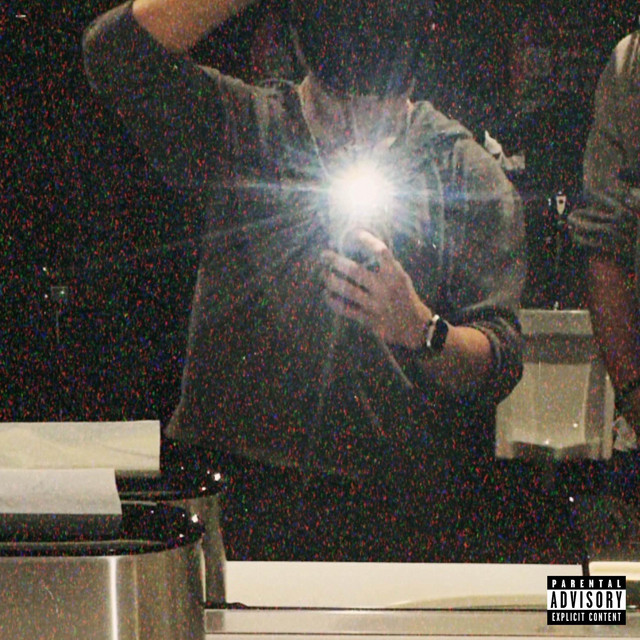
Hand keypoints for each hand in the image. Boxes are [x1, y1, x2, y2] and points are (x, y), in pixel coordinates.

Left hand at [320, 229, 429, 348]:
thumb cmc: (404, 297)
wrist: (415, 327)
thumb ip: (385, 265)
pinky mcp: (369, 320)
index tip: (354, 233)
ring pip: (347, 290)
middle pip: (355, 271)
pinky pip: (346, 309)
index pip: (381, 252)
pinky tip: (327, 295)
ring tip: (324, 274)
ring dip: (331, 280)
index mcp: (396, 275)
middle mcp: (385, 288)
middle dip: (335, 261)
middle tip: (324, 254)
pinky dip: (333, 301)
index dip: (367, 240)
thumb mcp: (401, 278)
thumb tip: (361, 247)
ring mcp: (376, 305)